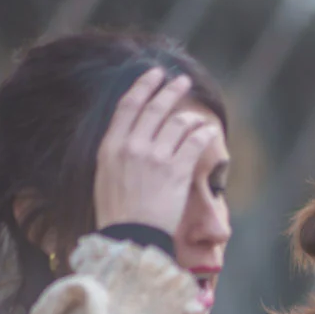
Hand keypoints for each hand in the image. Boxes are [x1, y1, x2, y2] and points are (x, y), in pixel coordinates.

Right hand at [91, 67, 217, 234]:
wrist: (131, 239)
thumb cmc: (117, 215)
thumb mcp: (105, 179)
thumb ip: (116, 154)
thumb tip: (128, 137)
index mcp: (110, 147)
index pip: (127, 105)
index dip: (142, 85)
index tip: (153, 74)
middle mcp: (131, 146)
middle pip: (154, 107)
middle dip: (170, 89)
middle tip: (181, 81)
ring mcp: (155, 157)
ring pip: (177, 122)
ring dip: (190, 115)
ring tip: (198, 115)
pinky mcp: (176, 170)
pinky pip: (194, 141)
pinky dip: (203, 133)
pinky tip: (209, 131)